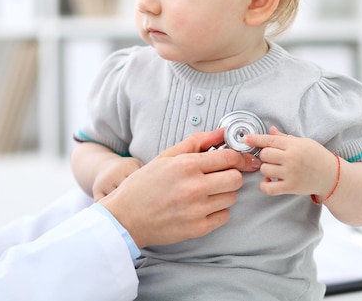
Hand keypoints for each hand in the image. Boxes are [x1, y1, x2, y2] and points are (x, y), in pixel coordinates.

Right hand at [99, 129, 253, 247]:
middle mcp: (194, 187)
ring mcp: (197, 210)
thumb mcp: (165, 157)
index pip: (229, 157)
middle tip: (218, 176)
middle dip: (231, 175)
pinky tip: (201, 207)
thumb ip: (196, 142)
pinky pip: (224, 216)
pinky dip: (216, 211)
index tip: (234, 160)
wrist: (125, 218)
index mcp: (185, 165)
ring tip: (205, 192)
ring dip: (223, 193)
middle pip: (236, 179)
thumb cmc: (143, 185)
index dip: (235, 157)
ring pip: (232, 198)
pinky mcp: (198, 229)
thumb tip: (222, 132)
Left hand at [244, 126, 338, 196]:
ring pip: (264, 169)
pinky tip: (269, 181)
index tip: (246, 139)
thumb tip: (270, 130)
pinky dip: (264, 185)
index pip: (270, 140)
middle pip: (264, 155)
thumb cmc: (317, 157)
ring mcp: (291, 173)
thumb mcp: (304, 142)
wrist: (333, 176)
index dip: (255, 139)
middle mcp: (292, 158)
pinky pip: (268, 188)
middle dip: (265, 156)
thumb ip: (285, 138)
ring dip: (266, 170)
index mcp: (294, 145)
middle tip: (272, 159)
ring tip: (275, 170)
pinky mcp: (291, 187)